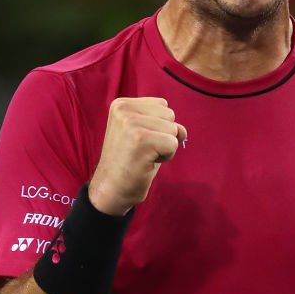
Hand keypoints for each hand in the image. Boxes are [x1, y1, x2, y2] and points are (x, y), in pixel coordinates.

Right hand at [89, 98, 186, 215]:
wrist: (111, 189)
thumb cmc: (130, 163)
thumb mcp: (144, 134)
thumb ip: (163, 124)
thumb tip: (182, 130)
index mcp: (122, 104)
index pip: (162, 105)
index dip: (159, 127)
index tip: (139, 141)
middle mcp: (124, 110)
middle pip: (170, 115)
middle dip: (163, 136)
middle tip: (141, 151)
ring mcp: (130, 123)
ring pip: (173, 129)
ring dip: (165, 147)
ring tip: (144, 156)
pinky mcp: (140, 139)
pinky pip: (173, 143)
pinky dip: (166, 157)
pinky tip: (147, 162)